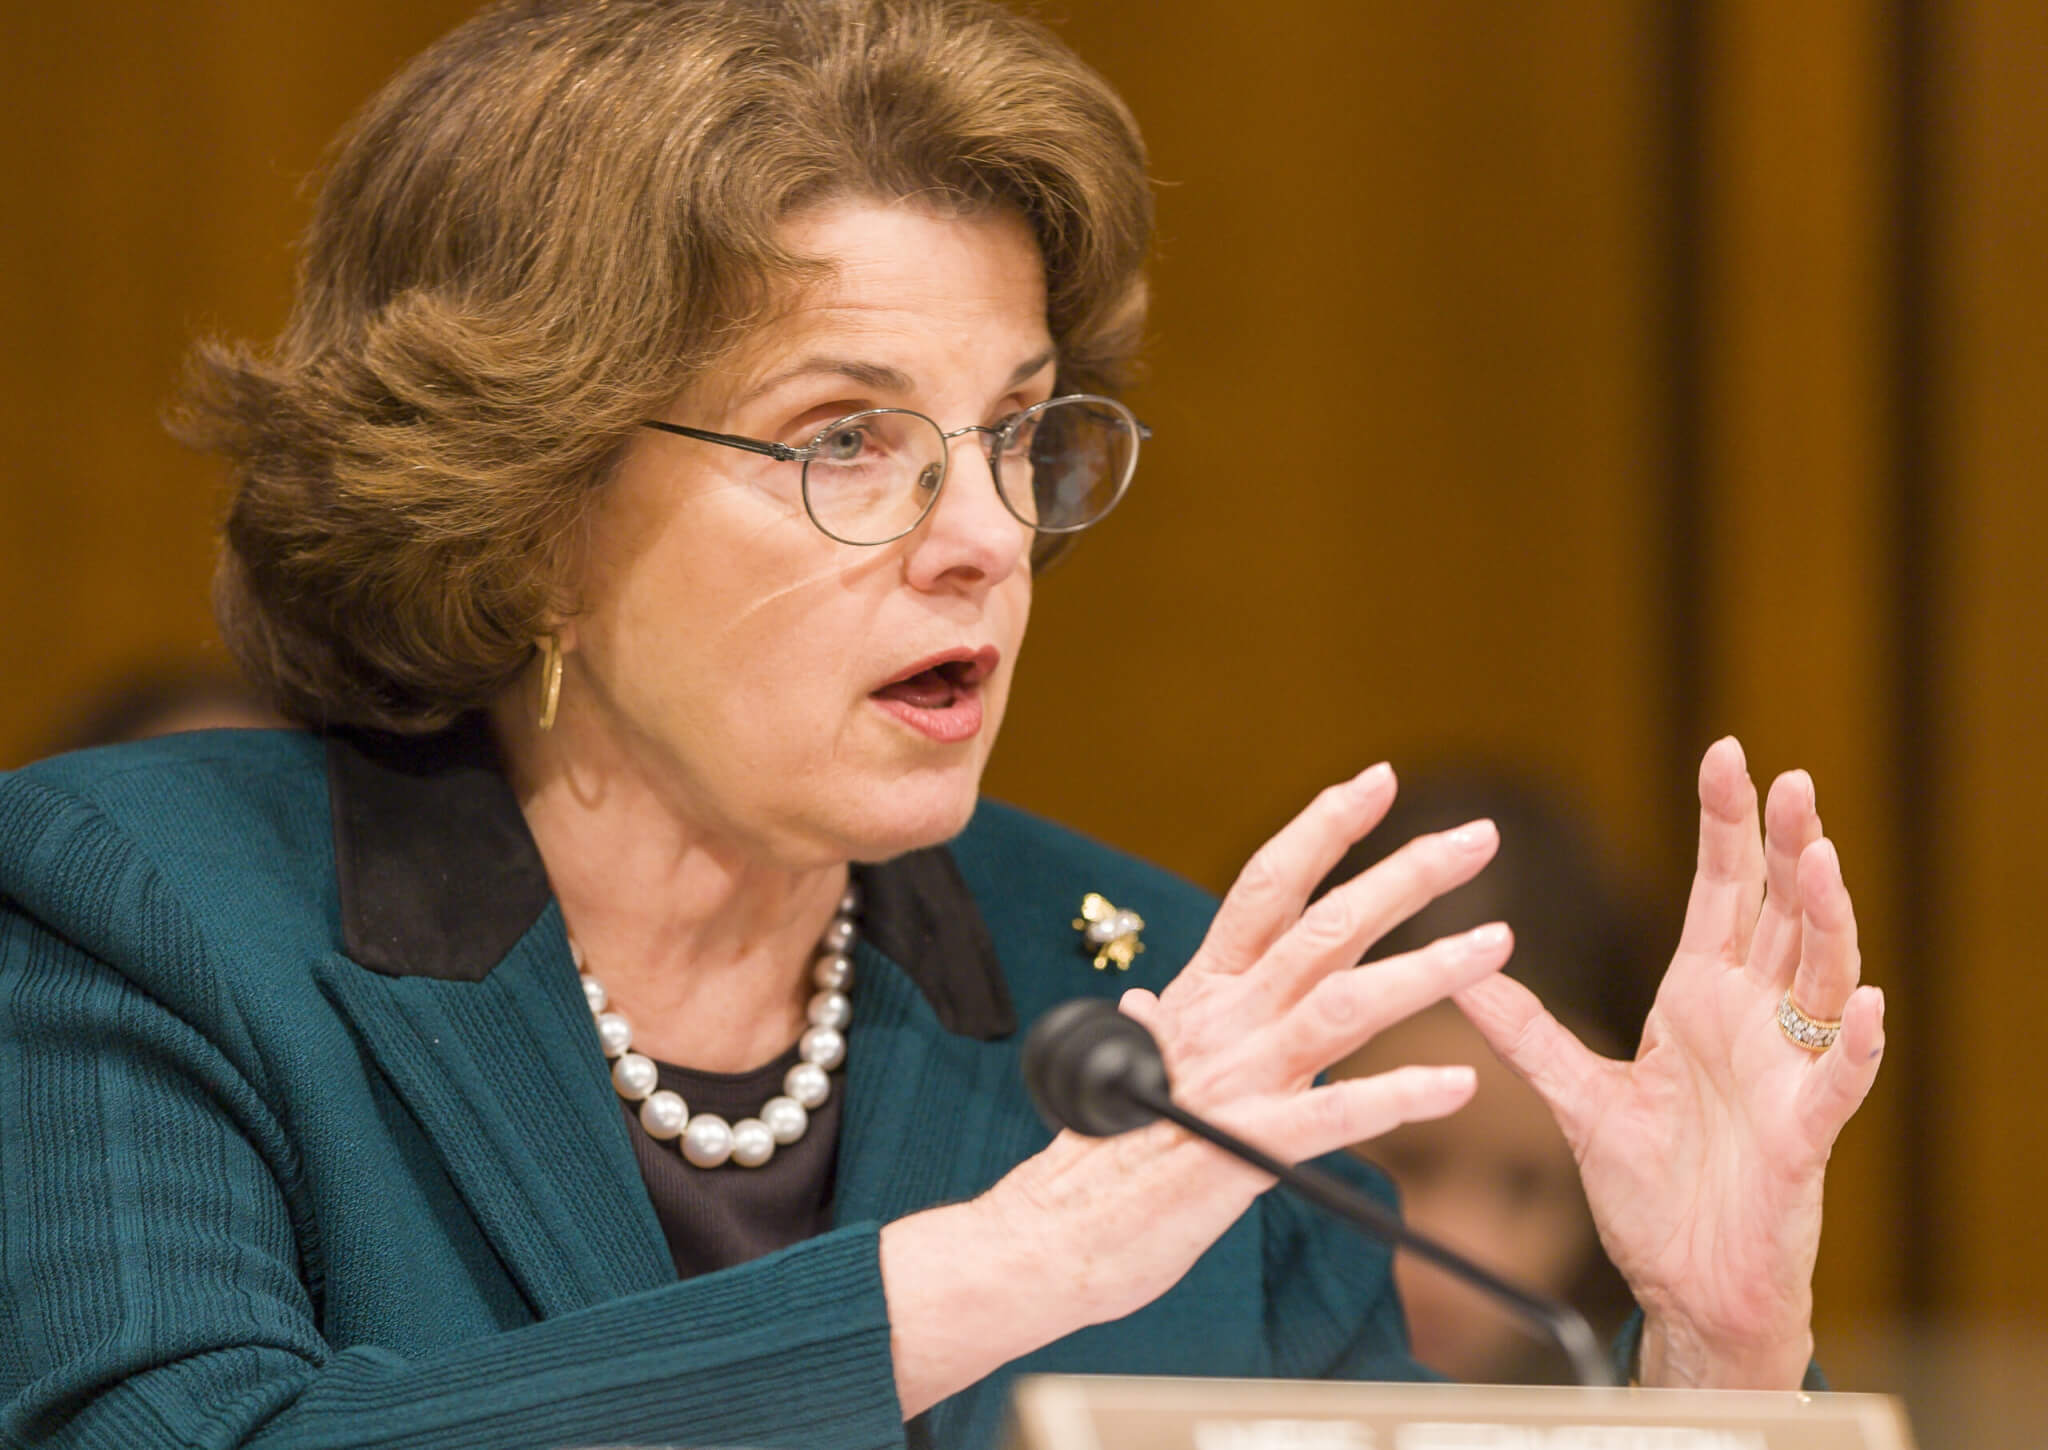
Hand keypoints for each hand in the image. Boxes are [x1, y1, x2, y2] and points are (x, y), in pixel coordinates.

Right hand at [882, 763, 1512, 1412]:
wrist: (1053, 1234)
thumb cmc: (1098, 1155)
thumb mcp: (1125, 1066)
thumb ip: (1154, 1025)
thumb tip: (1144, 997)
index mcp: (1201, 991)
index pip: (1266, 886)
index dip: (1322, 828)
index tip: (1377, 779)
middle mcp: (1222, 1020)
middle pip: (1324, 926)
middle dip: (1405, 873)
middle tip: (1479, 837)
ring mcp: (1234, 1081)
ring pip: (1342, 1003)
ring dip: (1425, 970)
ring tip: (1495, 944)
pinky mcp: (1245, 1150)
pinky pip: (1336, 1114)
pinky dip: (1399, 1096)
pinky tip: (1458, 1085)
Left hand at [1453, 738, 1884, 1387]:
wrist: (1685, 1282)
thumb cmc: (1651, 1190)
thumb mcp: (1578, 1096)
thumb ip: (1528, 1030)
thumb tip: (1465, 968)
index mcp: (1698, 999)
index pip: (1719, 892)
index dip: (1726, 825)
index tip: (1725, 752)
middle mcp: (1750, 1020)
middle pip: (1778, 913)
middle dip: (1783, 845)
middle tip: (1786, 777)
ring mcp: (1785, 1072)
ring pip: (1819, 976)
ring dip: (1827, 917)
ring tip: (1820, 856)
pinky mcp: (1804, 1132)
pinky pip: (1840, 1080)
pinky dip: (1853, 1040)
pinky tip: (1863, 1000)